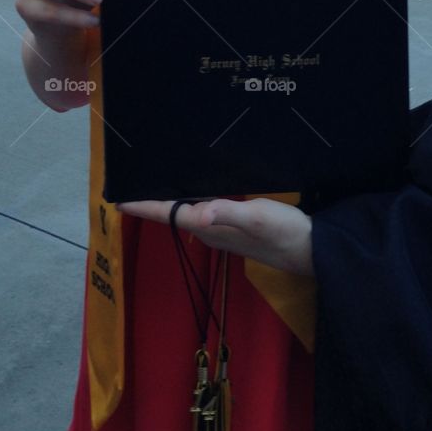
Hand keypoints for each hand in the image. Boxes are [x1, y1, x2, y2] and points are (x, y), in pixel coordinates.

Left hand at [116, 197, 313, 276]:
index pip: (169, 213)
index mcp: (209, 225)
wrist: (313, 251)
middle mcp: (209, 229)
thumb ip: (229, 213)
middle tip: (131, 180)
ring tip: (153, 179)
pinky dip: (190, 198)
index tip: (118, 198)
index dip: (144, 205)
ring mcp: (221, 230)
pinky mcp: (234, 226)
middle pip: (172, 212)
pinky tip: (193, 186)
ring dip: (169, 199)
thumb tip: (199, 212)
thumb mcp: (258, 217)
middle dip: (150, 200)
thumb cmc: (285, 232)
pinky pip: (201, 209)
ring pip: (185, 211)